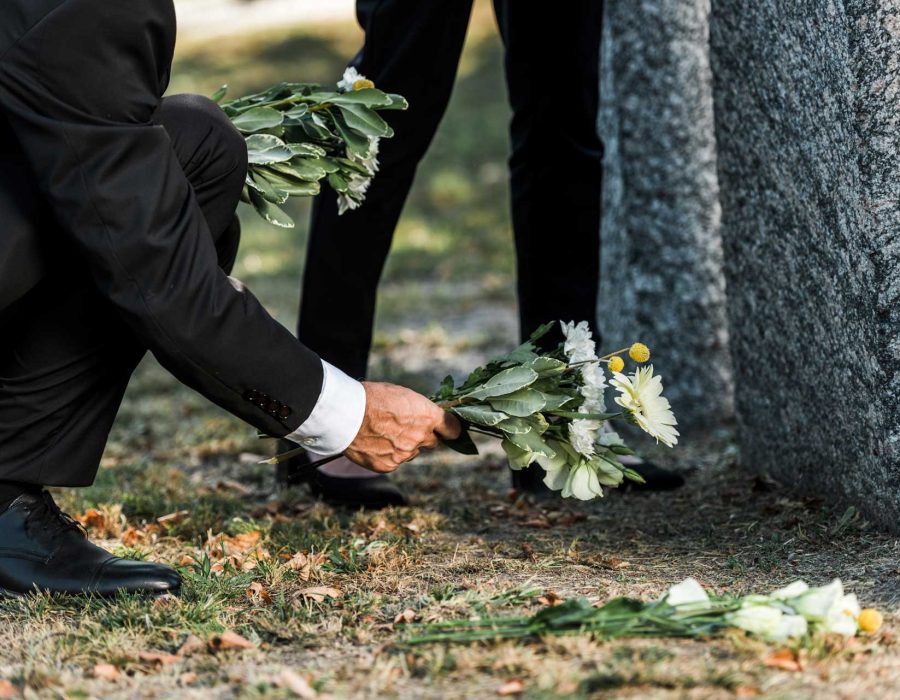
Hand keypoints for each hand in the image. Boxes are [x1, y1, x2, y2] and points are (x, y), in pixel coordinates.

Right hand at [344, 382, 461, 472]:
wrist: (346, 414)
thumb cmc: (372, 397)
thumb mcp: (402, 395)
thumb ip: (419, 411)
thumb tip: (425, 418)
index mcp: (427, 416)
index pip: (453, 428)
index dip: (450, 428)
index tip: (448, 428)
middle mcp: (420, 437)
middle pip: (432, 442)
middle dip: (424, 436)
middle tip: (406, 427)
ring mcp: (405, 454)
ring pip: (411, 452)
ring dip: (403, 445)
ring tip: (382, 433)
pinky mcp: (389, 466)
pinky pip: (394, 462)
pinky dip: (387, 455)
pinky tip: (374, 443)